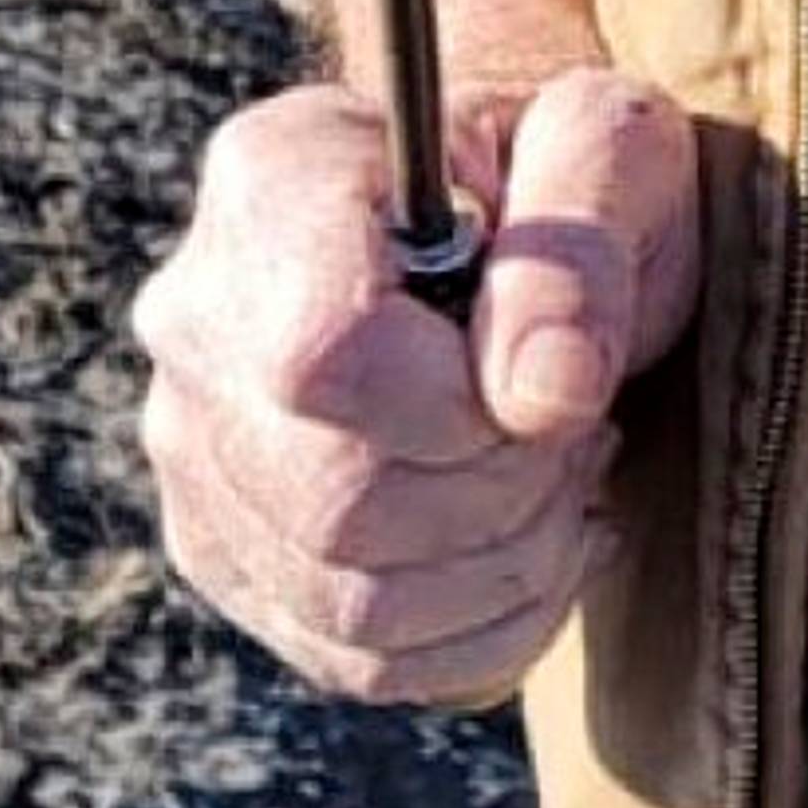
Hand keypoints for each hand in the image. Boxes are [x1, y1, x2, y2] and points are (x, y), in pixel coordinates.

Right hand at [133, 67, 699, 705]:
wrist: (523, 213)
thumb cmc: (569, 169)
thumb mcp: (610, 150)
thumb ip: (581, 250)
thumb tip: (543, 395)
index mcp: (276, 177)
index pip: (320, 356)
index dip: (455, 405)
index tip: (545, 373)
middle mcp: (199, 316)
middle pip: (335, 498)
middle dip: (503, 490)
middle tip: (581, 423)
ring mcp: (197, 445)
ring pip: (345, 598)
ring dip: (505, 564)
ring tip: (564, 468)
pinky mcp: (229, 548)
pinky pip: (350, 657)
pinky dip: (479, 629)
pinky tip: (538, 539)